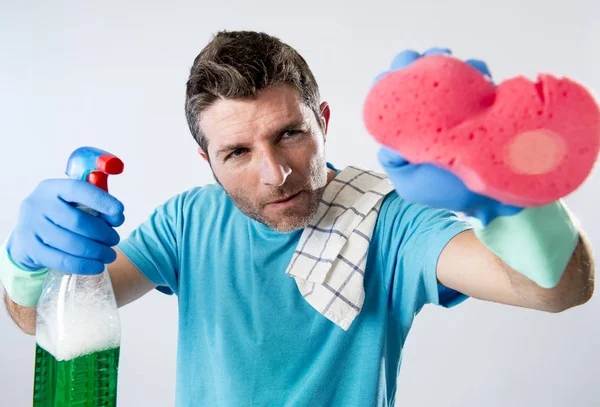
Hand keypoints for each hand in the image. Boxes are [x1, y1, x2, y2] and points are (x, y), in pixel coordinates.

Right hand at [6, 179, 124, 273]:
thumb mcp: (75, 203)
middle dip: (103, 233)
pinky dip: (84, 265)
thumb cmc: (61, 216)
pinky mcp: (30, 250)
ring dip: (96, 252)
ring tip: (110, 255)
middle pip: (77, 221)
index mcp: (52, 188)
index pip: (78, 189)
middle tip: (115, 240)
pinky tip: (97, 266)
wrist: (28, 235)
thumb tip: (117, 217)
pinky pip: (61, 261)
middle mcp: (38, 205)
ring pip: (71, 244)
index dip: (101, 200)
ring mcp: (31, 228)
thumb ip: (97, 206)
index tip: (120, 211)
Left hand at [375, 48, 521, 225]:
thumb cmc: (447, 192)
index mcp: (409, 130)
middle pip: (416, 79)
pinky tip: (477, 74)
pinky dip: (476, 70)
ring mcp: (457, 107)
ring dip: (445, 61)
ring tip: (448, 60)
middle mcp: (431, 115)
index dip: (388, 83)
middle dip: (415, 63)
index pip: (391, 101)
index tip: (391, 75)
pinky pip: (478, 78)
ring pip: (446, 73)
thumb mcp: (411, 184)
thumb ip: (395, 162)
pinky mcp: (483, 104)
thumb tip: (388, 140)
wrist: (491, 198)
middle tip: (418, 60)